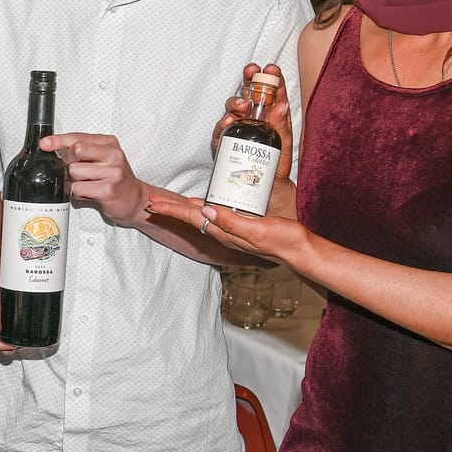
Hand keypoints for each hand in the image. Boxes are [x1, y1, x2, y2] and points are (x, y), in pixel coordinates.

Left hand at [42, 132, 145, 221]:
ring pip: (74, 171)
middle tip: (81, 172)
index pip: (79, 137)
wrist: (135, 200)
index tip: (45, 143)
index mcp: (110, 143)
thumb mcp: (101, 159)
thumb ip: (81, 151)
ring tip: (89, 184)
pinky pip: (78, 188)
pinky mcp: (109, 189)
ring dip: (75, 181)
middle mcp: (114, 155)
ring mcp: (113, 172)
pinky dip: (79, 193)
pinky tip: (90, 193)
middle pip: (76, 151)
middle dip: (71, 163)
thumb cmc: (116, 179)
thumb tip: (53, 147)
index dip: (59, 140)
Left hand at [144, 190, 310, 267]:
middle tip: (151, 201)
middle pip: (191, 217)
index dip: (171, 209)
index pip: (191, 217)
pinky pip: (215, 215)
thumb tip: (206, 209)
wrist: (300, 250)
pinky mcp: (241, 225)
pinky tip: (200, 204)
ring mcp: (232, 230)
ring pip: (201, 216)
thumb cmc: (282, 240)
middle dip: (170, 209)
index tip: (152, 203)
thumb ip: (232, 222)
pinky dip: (202, 208)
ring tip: (166, 202)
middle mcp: (224, 232)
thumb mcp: (257, 230)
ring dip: (182, 209)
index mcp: (225, 232)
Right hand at [212, 61, 295, 173]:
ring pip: (233, 109)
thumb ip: (283, 126)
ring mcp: (239, 130)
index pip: (272, 93)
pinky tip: (229, 122)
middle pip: (249, 94)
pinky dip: (224, 123)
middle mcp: (253, 119)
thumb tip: (282, 105)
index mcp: (272, 116)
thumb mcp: (285, 145)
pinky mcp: (227, 142)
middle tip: (251, 71)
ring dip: (235, 102)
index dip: (271, 78)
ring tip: (241, 104)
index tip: (271, 68)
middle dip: (249, 80)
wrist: (267, 189)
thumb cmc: (278, 165)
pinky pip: (222, 130)